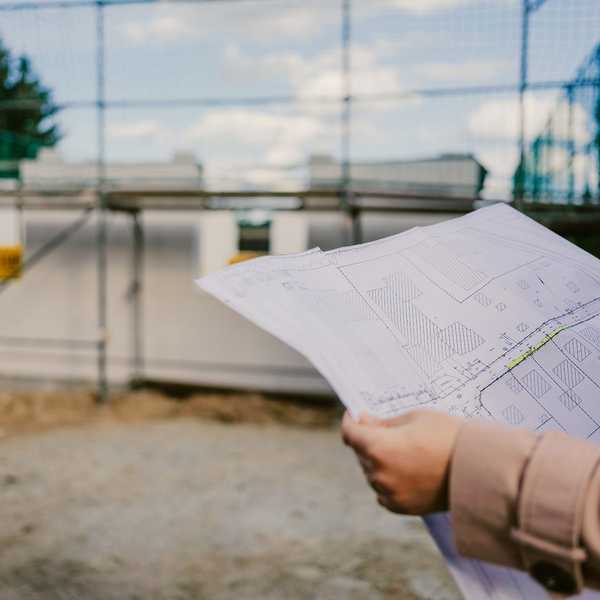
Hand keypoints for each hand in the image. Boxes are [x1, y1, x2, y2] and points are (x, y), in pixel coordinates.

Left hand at [341, 409, 461, 515]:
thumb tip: (364, 421)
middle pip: (361, 453)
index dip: (350, 421)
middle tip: (386, 429)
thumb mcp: (413, 418)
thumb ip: (384, 423)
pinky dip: (387, 480)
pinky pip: (383, 492)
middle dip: (368, 439)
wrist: (478, 468)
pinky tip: (404, 470)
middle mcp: (378, 472)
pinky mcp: (401, 506)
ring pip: (371, 473)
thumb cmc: (447, 435)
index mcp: (377, 447)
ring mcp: (389, 492)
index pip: (350, 433)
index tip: (356, 415)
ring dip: (378, 461)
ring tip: (403, 451)